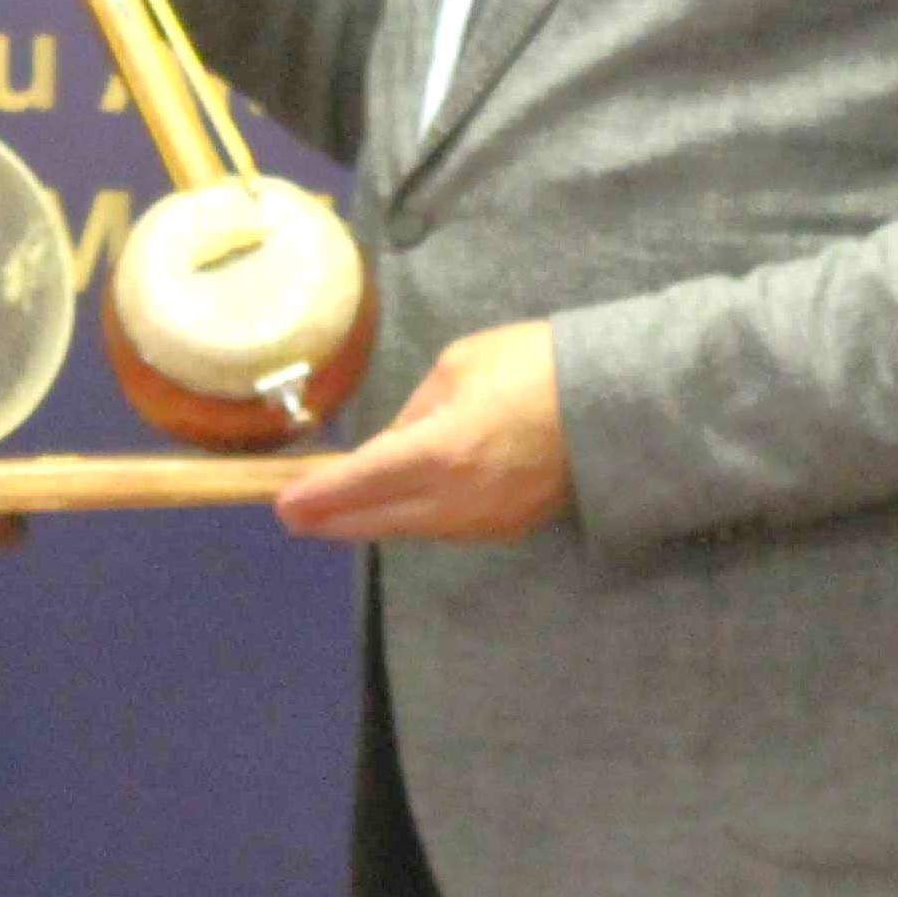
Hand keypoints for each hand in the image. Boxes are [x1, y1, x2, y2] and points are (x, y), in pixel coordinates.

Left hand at [273, 322, 570, 541]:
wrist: (613, 403)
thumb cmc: (532, 367)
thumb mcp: (457, 366)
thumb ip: (415, 412)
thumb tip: (395, 444)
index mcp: (437, 452)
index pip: (359, 482)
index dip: (318, 496)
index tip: (284, 504)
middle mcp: (453, 499)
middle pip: (376, 520)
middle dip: (330, 520)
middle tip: (293, 517)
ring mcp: (481, 520)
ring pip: (408, 529)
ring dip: (368, 522)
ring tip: (333, 513)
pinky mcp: (506, 528)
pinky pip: (441, 528)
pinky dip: (409, 520)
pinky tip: (393, 509)